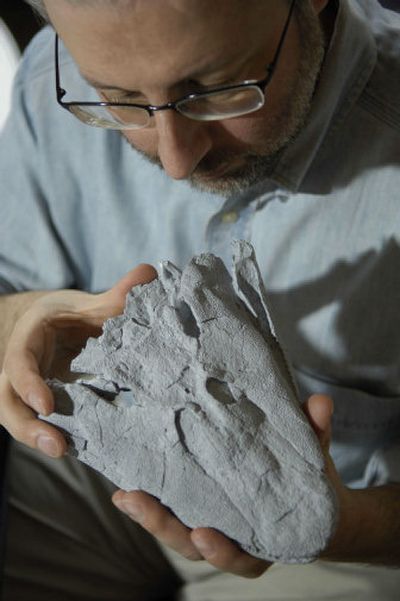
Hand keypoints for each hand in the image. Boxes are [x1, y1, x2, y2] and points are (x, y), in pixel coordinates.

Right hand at [0, 264, 156, 457]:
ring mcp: (26, 392)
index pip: (19, 364)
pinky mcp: (40, 407)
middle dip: (27, 427)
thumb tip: (150, 273)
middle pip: (8, 403)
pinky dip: (56, 436)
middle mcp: (18, 371)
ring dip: (39, 438)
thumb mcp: (84, 304)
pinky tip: (80, 449)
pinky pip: (40, 424)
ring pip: (19, 419)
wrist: (46, 326)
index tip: (48, 406)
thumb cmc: (63, 315)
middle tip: (58, 447)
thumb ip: (114, 296)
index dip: (29, 385)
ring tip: (66, 452)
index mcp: (26, 342)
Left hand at [113, 394, 349, 576]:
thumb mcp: (314, 457)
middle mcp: (233, 539)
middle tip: (138, 502)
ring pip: (176, 534)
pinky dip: (149, 504)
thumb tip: (322, 402)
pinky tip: (126, 485)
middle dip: (166, 528)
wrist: (305, 499)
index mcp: (265, 538)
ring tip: (125, 495)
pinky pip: (171, 513)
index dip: (223, 550)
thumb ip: (315, 433)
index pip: (242, 556)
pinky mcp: (195, 508)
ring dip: (149, 517)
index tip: (204, 534)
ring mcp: (212, 525)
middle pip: (195, 546)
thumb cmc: (308, 481)